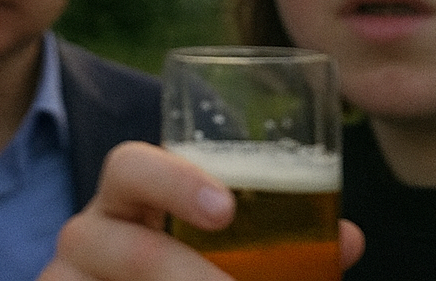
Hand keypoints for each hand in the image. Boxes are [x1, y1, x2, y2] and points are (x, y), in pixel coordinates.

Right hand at [40, 142, 364, 280]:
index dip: (172, 180)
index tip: (226, 209)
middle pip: (111, 241)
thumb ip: (278, 243)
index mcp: (128, 200)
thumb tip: (348, 238)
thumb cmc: (183, 267)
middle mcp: (88, 236)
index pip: (130, 166)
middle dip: (179, 273)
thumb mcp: (223, 252)